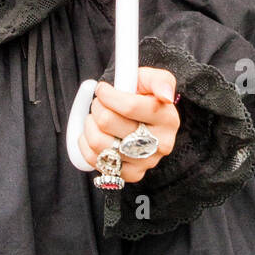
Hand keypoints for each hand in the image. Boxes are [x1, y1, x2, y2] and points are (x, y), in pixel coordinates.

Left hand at [77, 66, 179, 183]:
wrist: (141, 119)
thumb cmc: (144, 96)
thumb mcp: (152, 80)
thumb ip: (160, 80)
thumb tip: (165, 95)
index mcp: (168, 118)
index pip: (129, 107)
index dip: (108, 95)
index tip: (102, 89)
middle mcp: (160, 144)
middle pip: (109, 122)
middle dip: (98, 107)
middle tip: (100, 103)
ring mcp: (146, 162)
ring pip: (99, 142)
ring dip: (89, 125)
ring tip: (95, 118)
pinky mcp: (131, 174)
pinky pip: (96, 161)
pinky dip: (86, 144)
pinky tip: (94, 133)